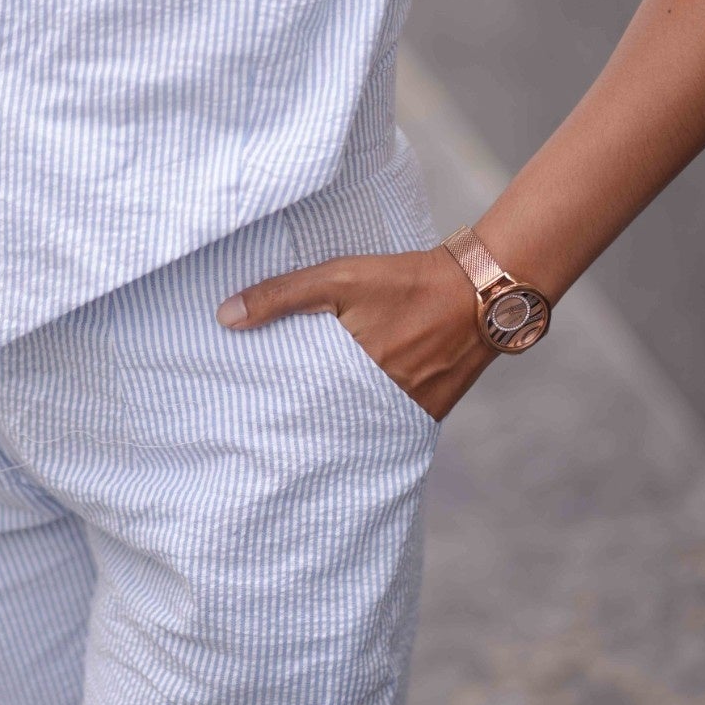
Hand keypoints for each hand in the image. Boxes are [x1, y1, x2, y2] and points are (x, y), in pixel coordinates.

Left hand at [216, 242, 492, 421]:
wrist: (478, 291)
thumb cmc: (405, 281)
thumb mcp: (339, 277)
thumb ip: (282, 296)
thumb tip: (225, 317)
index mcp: (349, 370)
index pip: (296, 403)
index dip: (271, 407)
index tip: (244, 412)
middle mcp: (377, 400)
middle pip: (323, 421)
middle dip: (298, 422)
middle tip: (264, 427)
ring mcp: (405, 412)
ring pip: (354, 426)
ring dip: (332, 423)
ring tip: (302, 424)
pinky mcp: (427, 414)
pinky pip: (386, 426)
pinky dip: (367, 421)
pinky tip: (347, 415)